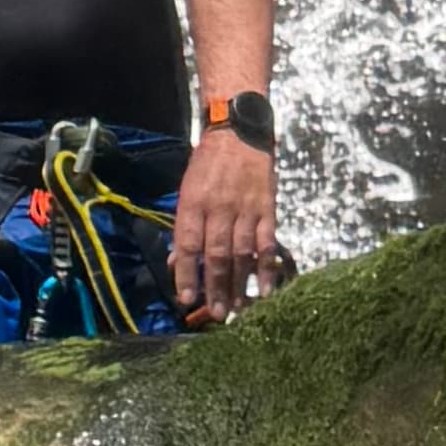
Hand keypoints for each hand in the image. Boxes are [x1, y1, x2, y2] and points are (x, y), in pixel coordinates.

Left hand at [170, 127, 279, 320]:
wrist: (239, 131)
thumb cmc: (208, 163)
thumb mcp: (187, 189)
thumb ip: (184, 226)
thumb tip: (177, 262)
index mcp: (194, 203)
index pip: (188, 245)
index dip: (187, 274)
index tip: (186, 300)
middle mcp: (219, 208)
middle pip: (215, 254)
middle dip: (215, 288)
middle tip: (216, 314)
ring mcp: (245, 209)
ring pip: (241, 253)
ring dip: (239, 284)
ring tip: (237, 309)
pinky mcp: (267, 208)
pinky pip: (266, 242)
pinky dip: (265, 267)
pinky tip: (265, 289)